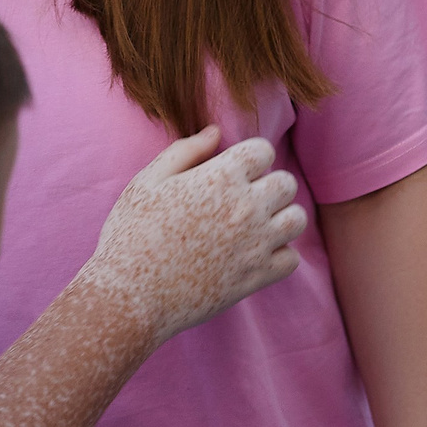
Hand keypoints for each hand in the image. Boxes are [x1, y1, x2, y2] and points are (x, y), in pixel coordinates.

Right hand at [76, 127, 305, 344]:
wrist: (130, 294)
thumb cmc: (131, 234)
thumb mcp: (147, 182)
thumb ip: (185, 151)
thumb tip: (216, 132)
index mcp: (220, 177)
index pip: (263, 151)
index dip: (249, 158)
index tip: (233, 172)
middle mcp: (246, 207)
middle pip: (286, 183)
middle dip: (268, 185)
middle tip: (243, 200)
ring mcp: (255, 244)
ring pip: (296, 219)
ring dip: (280, 218)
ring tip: (254, 226)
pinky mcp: (257, 277)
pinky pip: (291, 259)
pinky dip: (279, 255)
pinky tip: (254, 254)